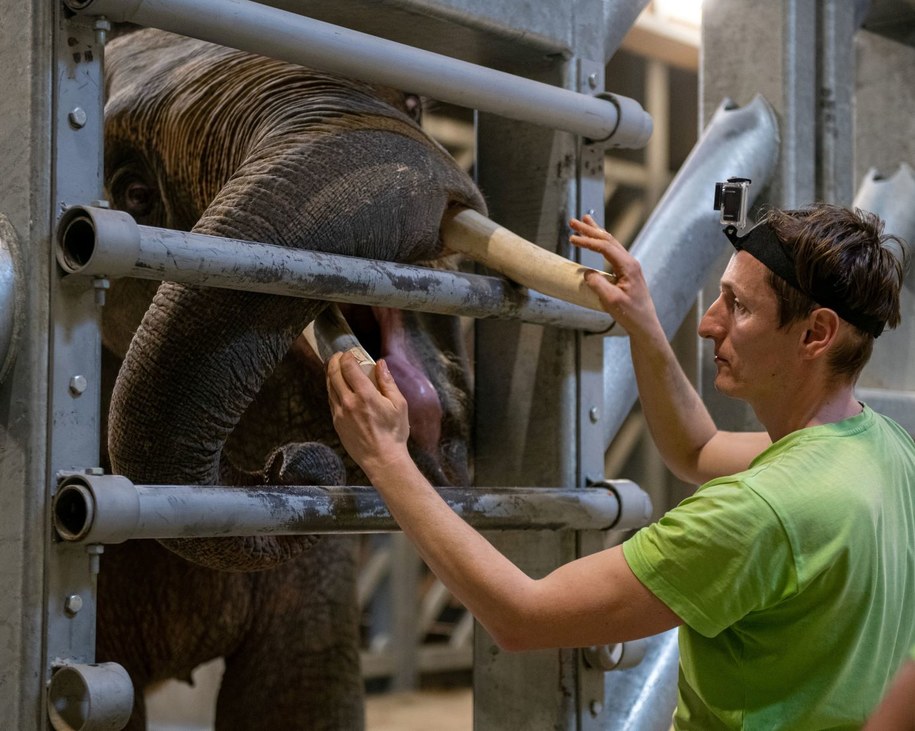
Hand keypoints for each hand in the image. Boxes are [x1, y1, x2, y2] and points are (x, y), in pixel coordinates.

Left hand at [326, 352, 411, 478]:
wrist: (382, 459)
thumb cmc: (394, 432)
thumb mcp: (398, 404)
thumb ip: (388, 382)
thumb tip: (381, 364)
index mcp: (365, 396)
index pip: (349, 368)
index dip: (347, 357)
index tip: (349, 352)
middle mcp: (348, 402)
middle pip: (334, 375)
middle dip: (335, 361)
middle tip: (339, 356)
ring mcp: (339, 413)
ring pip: (329, 387)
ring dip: (331, 374)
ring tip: (336, 368)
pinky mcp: (336, 423)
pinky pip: (331, 401)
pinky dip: (332, 390)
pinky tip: (338, 388)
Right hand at [569, 214, 660, 340]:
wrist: (644, 324)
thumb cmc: (630, 314)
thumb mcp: (611, 300)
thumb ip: (598, 284)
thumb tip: (587, 273)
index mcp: (628, 266)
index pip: (604, 247)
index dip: (587, 242)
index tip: (572, 239)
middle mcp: (630, 262)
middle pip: (608, 240)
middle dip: (590, 230)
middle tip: (573, 221)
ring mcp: (629, 266)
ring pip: (611, 243)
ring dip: (596, 232)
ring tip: (584, 221)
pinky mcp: (626, 272)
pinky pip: (612, 251)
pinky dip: (601, 242)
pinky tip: (596, 239)